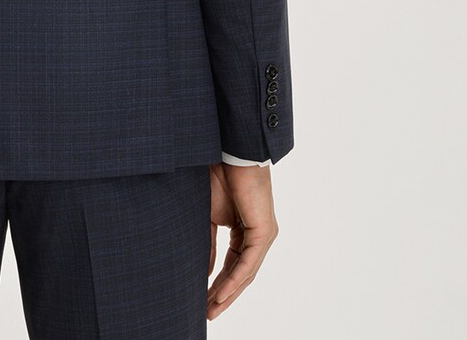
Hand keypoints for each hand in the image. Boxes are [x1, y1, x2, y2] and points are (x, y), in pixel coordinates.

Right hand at [207, 161, 278, 320]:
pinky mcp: (263, 232)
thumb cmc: (219, 176)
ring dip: (229, 293)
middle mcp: (259, 236)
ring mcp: (264, 235)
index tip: (203, 299)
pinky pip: (248, 263)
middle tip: (207, 313)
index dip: (218, 283)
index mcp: (246, 231)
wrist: (230, 153)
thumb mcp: (209, 217)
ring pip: (246, 273)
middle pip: (241, 274)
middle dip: (223, 295)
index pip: (233, 265)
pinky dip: (234, 280)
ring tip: (212, 309)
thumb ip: (209, 244)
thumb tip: (205, 271)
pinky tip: (221, 293)